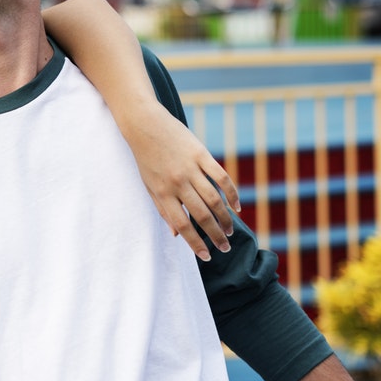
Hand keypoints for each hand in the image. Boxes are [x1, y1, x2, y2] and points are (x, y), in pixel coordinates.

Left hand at [120, 99, 239, 260]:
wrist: (144, 124)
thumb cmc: (145, 158)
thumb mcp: (148, 185)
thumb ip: (163, 209)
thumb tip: (175, 234)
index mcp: (162, 192)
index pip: (182, 224)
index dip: (195, 243)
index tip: (206, 256)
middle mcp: (177, 182)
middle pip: (201, 215)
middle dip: (215, 235)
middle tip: (225, 247)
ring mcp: (190, 168)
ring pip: (214, 199)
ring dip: (225, 218)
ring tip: (230, 230)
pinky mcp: (201, 154)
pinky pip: (221, 177)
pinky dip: (231, 193)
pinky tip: (236, 207)